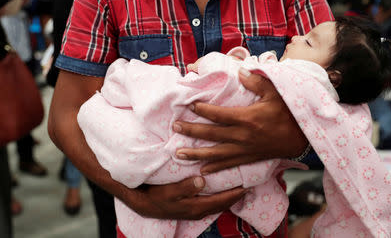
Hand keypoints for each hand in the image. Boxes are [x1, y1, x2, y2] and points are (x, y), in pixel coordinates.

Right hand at [124, 176, 247, 219]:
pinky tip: (220, 187)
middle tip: (250, 184)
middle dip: (237, 194)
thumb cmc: (154, 196)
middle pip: (224, 203)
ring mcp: (194, 208)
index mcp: (196, 207)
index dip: (236, 193)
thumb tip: (202, 181)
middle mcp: (198, 209)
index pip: (222, 200)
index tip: (249, 184)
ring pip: (218, 202)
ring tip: (239, 185)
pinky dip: (219, 195)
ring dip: (229, 195)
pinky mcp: (190, 205)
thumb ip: (185, 187)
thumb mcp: (168, 191)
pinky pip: (211, 200)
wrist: (141, 203)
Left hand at [172, 69, 306, 174]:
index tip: (190, 105)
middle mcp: (243, 136)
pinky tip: (202, 171)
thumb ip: (257, 82)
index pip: (219, 114)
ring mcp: (244, 149)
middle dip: (192, 130)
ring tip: (178, 154)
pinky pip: (229, 165)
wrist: (302, 137)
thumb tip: (240, 71)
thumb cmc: (289, 112)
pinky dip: (215, 168)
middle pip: (211, 134)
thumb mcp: (276, 93)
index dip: (202, 110)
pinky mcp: (248, 158)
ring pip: (215, 153)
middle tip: (175, 127)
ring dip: (196, 154)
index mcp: (247, 118)